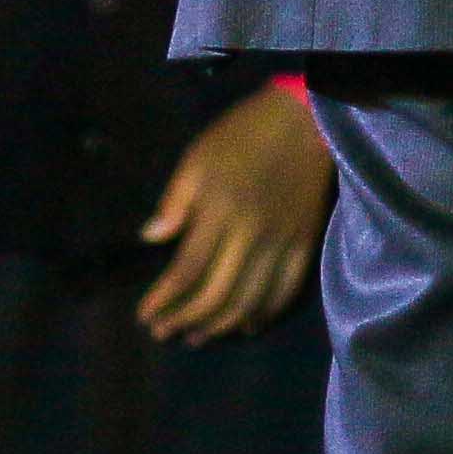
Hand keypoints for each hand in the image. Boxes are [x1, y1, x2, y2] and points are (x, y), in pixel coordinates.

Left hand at [135, 82, 332, 343]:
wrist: (307, 117)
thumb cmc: (244, 135)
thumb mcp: (198, 157)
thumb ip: (175, 201)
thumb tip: (150, 238)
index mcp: (221, 212)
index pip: (186, 271)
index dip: (163, 300)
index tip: (144, 316)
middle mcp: (252, 234)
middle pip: (217, 295)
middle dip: (186, 320)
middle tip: (164, 332)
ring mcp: (283, 241)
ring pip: (251, 300)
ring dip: (221, 326)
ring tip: (198, 336)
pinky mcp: (306, 242)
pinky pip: (287, 290)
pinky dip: (266, 314)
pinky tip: (248, 326)